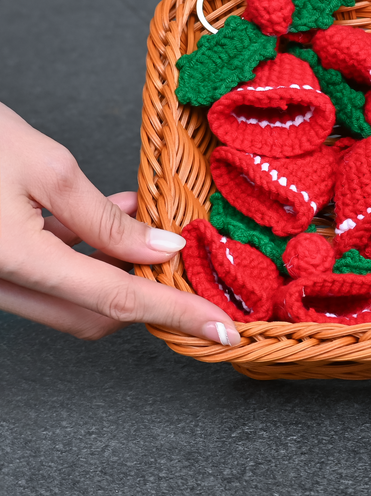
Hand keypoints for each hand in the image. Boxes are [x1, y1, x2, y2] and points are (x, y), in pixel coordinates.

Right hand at [0, 103, 239, 343]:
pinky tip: (116, 215)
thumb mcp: (46, 166)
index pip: (117, 300)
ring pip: (74, 298)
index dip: (176, 315)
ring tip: (154, 227)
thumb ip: (105, 219)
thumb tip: (161, 250)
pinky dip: (88, 255)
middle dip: (148, 295)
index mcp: (12, 261)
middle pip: (94, 313)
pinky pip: (50, 274)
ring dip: (121, 271)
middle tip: (187, 262)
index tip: (224, 329)